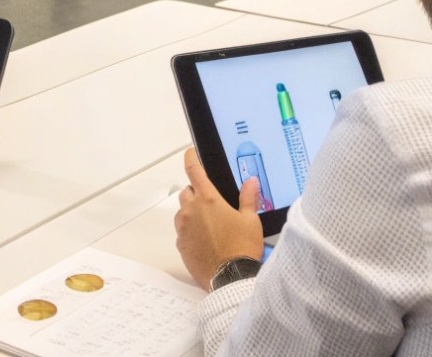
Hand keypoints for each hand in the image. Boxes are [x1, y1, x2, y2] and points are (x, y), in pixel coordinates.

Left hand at [174, 147, 264, 289]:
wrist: (230, 278)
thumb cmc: (242, 246)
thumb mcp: (250, 220)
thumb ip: (248, 198)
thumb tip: (251, 181)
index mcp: (207, 199)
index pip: (193, 170)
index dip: (191, 158)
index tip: (190, 153)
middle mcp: (190, 210)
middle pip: (187, 192)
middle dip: (196, 192)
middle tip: (213, 203)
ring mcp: (183, 228)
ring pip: (183, 212)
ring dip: (192, 213)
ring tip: (210, 225)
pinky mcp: (180, 245)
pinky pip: (182, 232)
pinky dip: (190, 231)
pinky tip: (205, 241)